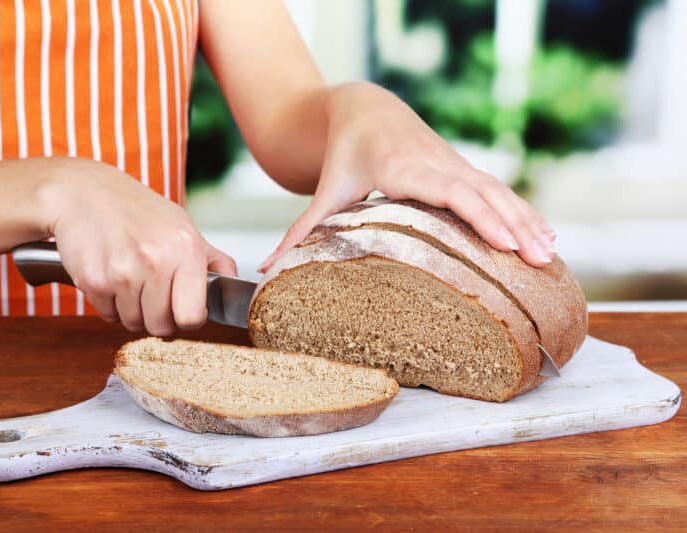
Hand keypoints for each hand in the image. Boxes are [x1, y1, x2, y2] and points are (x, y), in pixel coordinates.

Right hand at [42, 158, 236, 334]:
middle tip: (152, 293)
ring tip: (130, 278)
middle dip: (158, 317)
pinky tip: (110, 275)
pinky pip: (107, 315)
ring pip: (133, 323)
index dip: (188, 317)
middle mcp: (157, 261)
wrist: (83, 191)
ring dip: (132, 310)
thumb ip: (211, 258)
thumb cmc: (136, 209)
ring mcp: (124, 272)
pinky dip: (108, 303)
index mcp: (186, 249)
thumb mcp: (181, 225)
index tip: (182, 307)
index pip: (193, 317)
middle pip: (162, 327)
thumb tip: (234, 283)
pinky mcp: (94, 280)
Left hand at [259, 82, 555, 271]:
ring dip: (527, 222)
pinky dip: (523, 212)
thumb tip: (267, 268)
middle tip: (540, 261)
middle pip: (483, 194)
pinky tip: (546, 234)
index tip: (503, 242)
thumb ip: (301, 230)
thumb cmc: (342, 155)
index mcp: (403, 169)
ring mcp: (453, 164)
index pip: (448, 192)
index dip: (478, 215)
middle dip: (514, 227)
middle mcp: (436, 164)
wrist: (365, 110)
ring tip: (552, 256)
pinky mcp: (461, 168)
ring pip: (498, 192)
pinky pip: (499, 191)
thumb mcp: (324, 191)